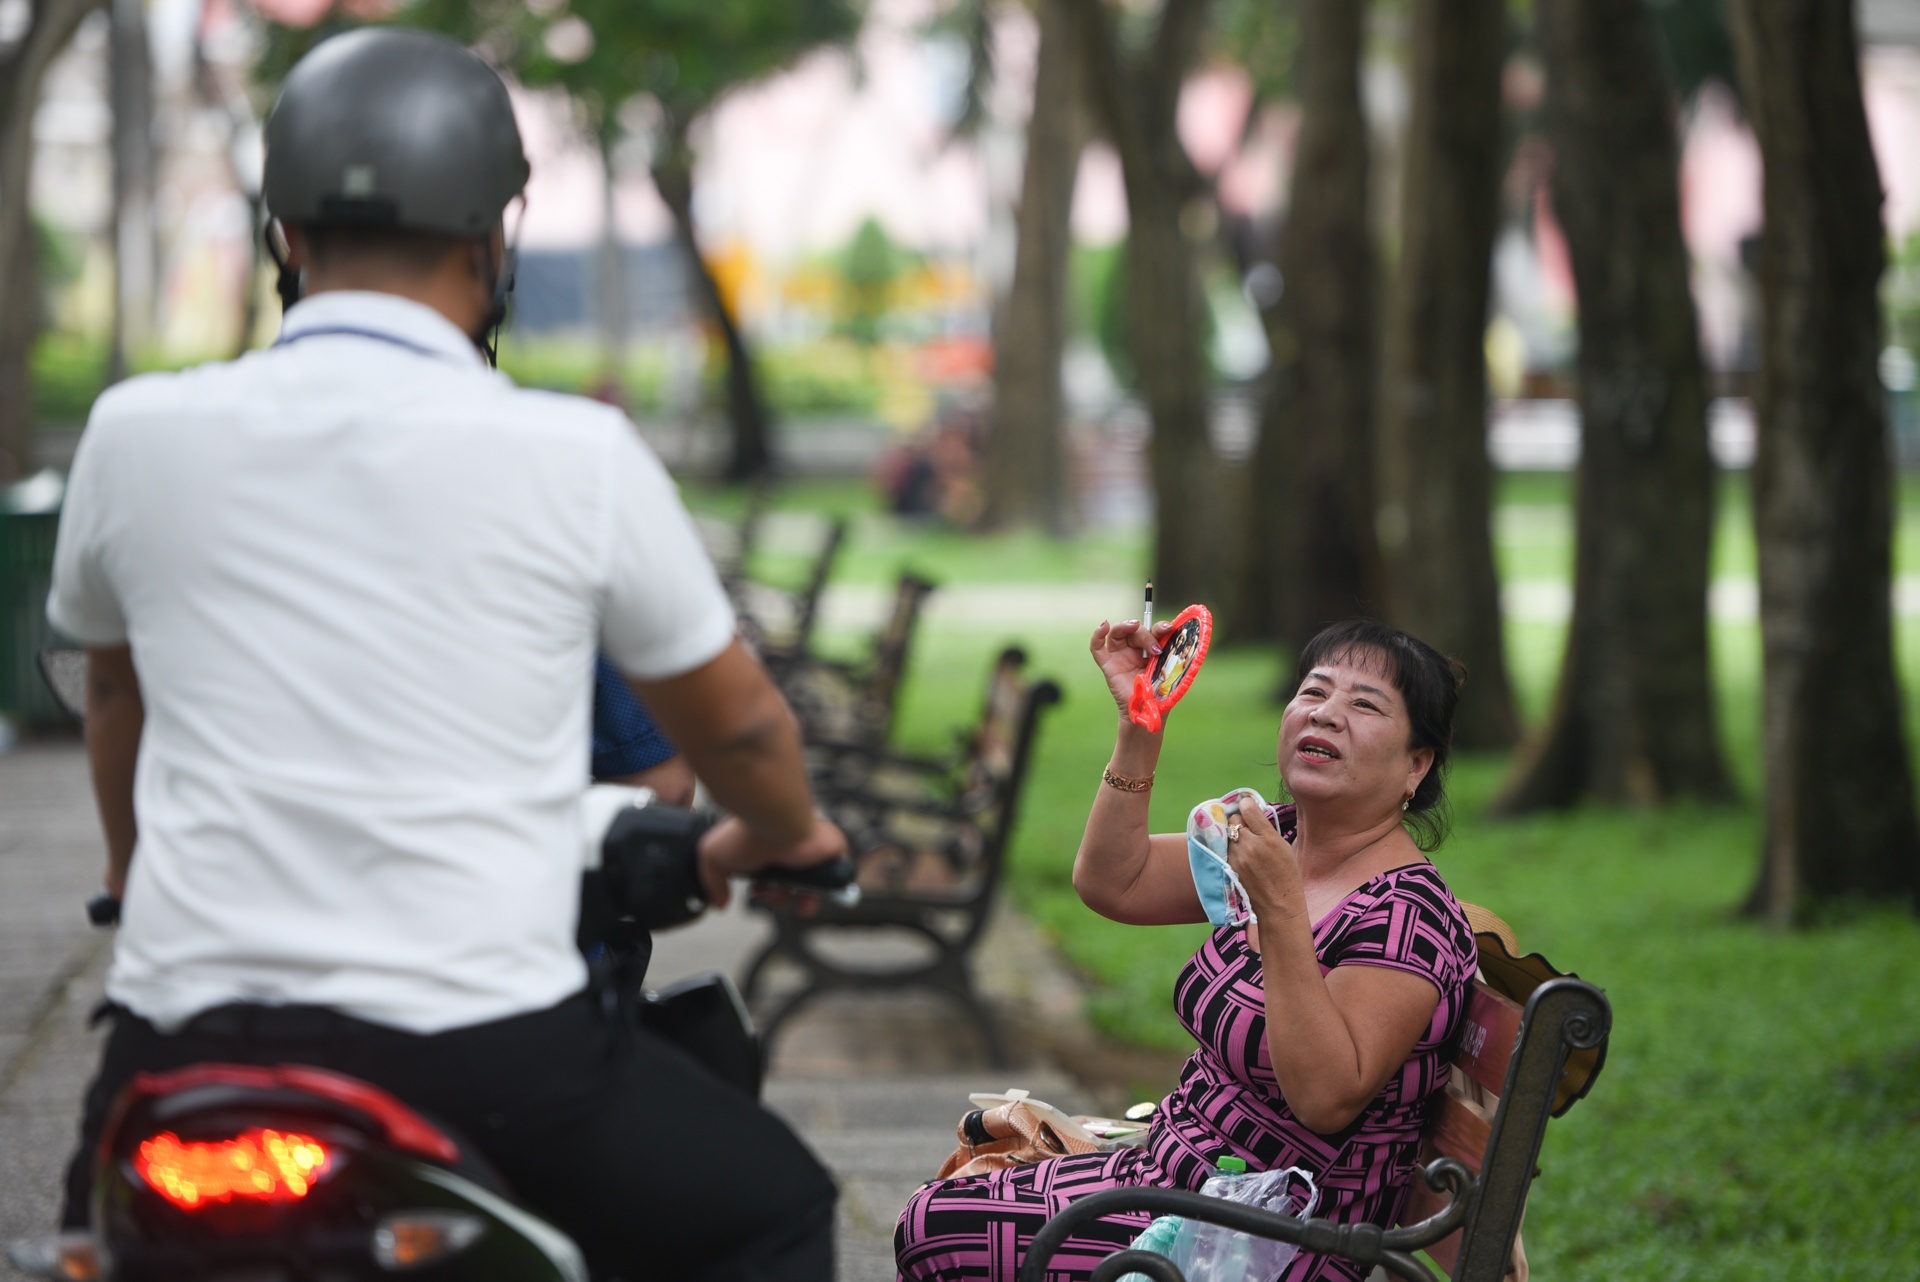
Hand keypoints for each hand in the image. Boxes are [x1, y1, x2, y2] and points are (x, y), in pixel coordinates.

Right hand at [696, 814, 847, 908]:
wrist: (774, 820)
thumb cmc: (746, 833)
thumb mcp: (714, 857)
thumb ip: (713, 881)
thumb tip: (720, 904)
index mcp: (767, 848)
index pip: (770, 878)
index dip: (764, 892)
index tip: (757, 890)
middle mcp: (790, 850)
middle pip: (790, 887)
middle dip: (777, 899)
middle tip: (770, 892)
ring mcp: (812, 853)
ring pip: (811, 889)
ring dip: (797, 901)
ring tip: (787, 894)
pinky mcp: (832, 854)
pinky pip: (834, 882)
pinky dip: (822, 894)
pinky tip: (806, 896)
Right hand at [1089, 619, 1171, 715]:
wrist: (1147, 712)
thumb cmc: (1159, 693)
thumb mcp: (1167, 670)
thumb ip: (1169, 654)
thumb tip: (1177, 637)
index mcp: (1150, 650)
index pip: (1152, 631)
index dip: (1159, 627)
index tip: (1168, 629)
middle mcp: (1134, 650)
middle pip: (1135, 631)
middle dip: (1146, 634)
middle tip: (1156, 648)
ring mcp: (1120, 656)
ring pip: (1117, 632)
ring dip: (1125, 626)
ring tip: (1134, 625)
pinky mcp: (1108, 665)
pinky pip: (1097, 648)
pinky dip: (1098, 635)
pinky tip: (1104, 626)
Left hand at [1225, 794, 1305, 924]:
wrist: (1278, 905)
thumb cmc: (1287, 875)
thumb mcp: (1284, 847)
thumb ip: (1267, 829)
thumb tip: (1252, 813)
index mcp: (1269, 839)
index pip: (1248, 809)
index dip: (1247, 806)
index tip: (1248, 807)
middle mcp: (1251, 846)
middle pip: (1234, 820)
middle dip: (1239, 821)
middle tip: (1247, 829)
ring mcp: (1237, 857)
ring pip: (1227, 834)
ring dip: (1233, 835)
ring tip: (1244, 844)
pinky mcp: (1229, 867)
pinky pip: (1224, 848)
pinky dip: (1229, 848)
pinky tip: (1239, 854)